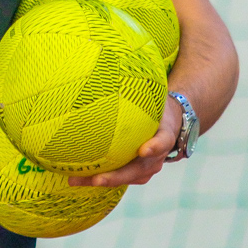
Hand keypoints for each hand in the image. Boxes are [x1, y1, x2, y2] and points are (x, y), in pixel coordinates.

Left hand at [67, 94, 181, 188]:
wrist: (171, 122)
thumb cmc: (156, 106)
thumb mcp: (154, 97)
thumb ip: (140, 90)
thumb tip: (114, 67)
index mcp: (165, 135)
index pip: (162, 141)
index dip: (154, 147)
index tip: (143, 150)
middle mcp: (158, 155)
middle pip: (139, 169)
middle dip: (117, 176)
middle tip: (98, 179)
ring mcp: (148, 166)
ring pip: (126, 177)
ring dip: (102, 180)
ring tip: (76, 180)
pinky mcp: (137, 172)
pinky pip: (118, 177)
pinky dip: (98, 178)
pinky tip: (76, 177)